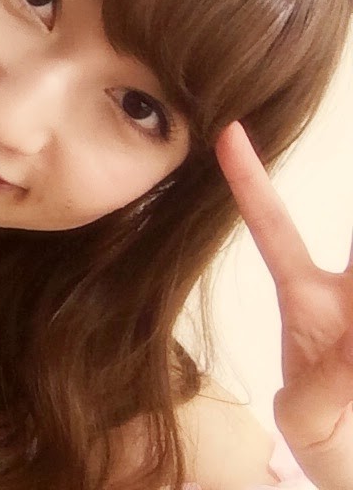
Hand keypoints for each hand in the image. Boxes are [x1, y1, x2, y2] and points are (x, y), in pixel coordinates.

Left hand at [217, 122, 352, 488]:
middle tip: (331, 288)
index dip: (248, 181)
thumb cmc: (328, 432)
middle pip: (350, 241)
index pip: (273, 228)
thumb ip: (322, 390)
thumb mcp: (310, 416)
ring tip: (338, 355)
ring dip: (350, 320)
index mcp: (306, 299)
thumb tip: (350, 352)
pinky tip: (348, 359)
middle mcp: (346, 293)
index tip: (226, 133)